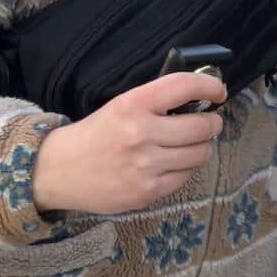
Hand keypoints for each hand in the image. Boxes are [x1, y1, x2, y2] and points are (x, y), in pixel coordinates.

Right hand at [29, 74, 226, 216]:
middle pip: (203, 126)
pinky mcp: (147, 191)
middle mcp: (141, 134)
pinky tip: (169, 163)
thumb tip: (201, 96)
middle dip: (211, 122)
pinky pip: (185, 176)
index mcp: (133, 104)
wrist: (58, 170)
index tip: (218, 91)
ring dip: (199, 147)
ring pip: (200, 153)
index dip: (211, 85)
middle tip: (206, 122)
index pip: (185, 86)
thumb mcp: (121, 106)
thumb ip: (156, 100)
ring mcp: (145, 165)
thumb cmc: (95, 134)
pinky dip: (183, 168)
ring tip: (186, 144)